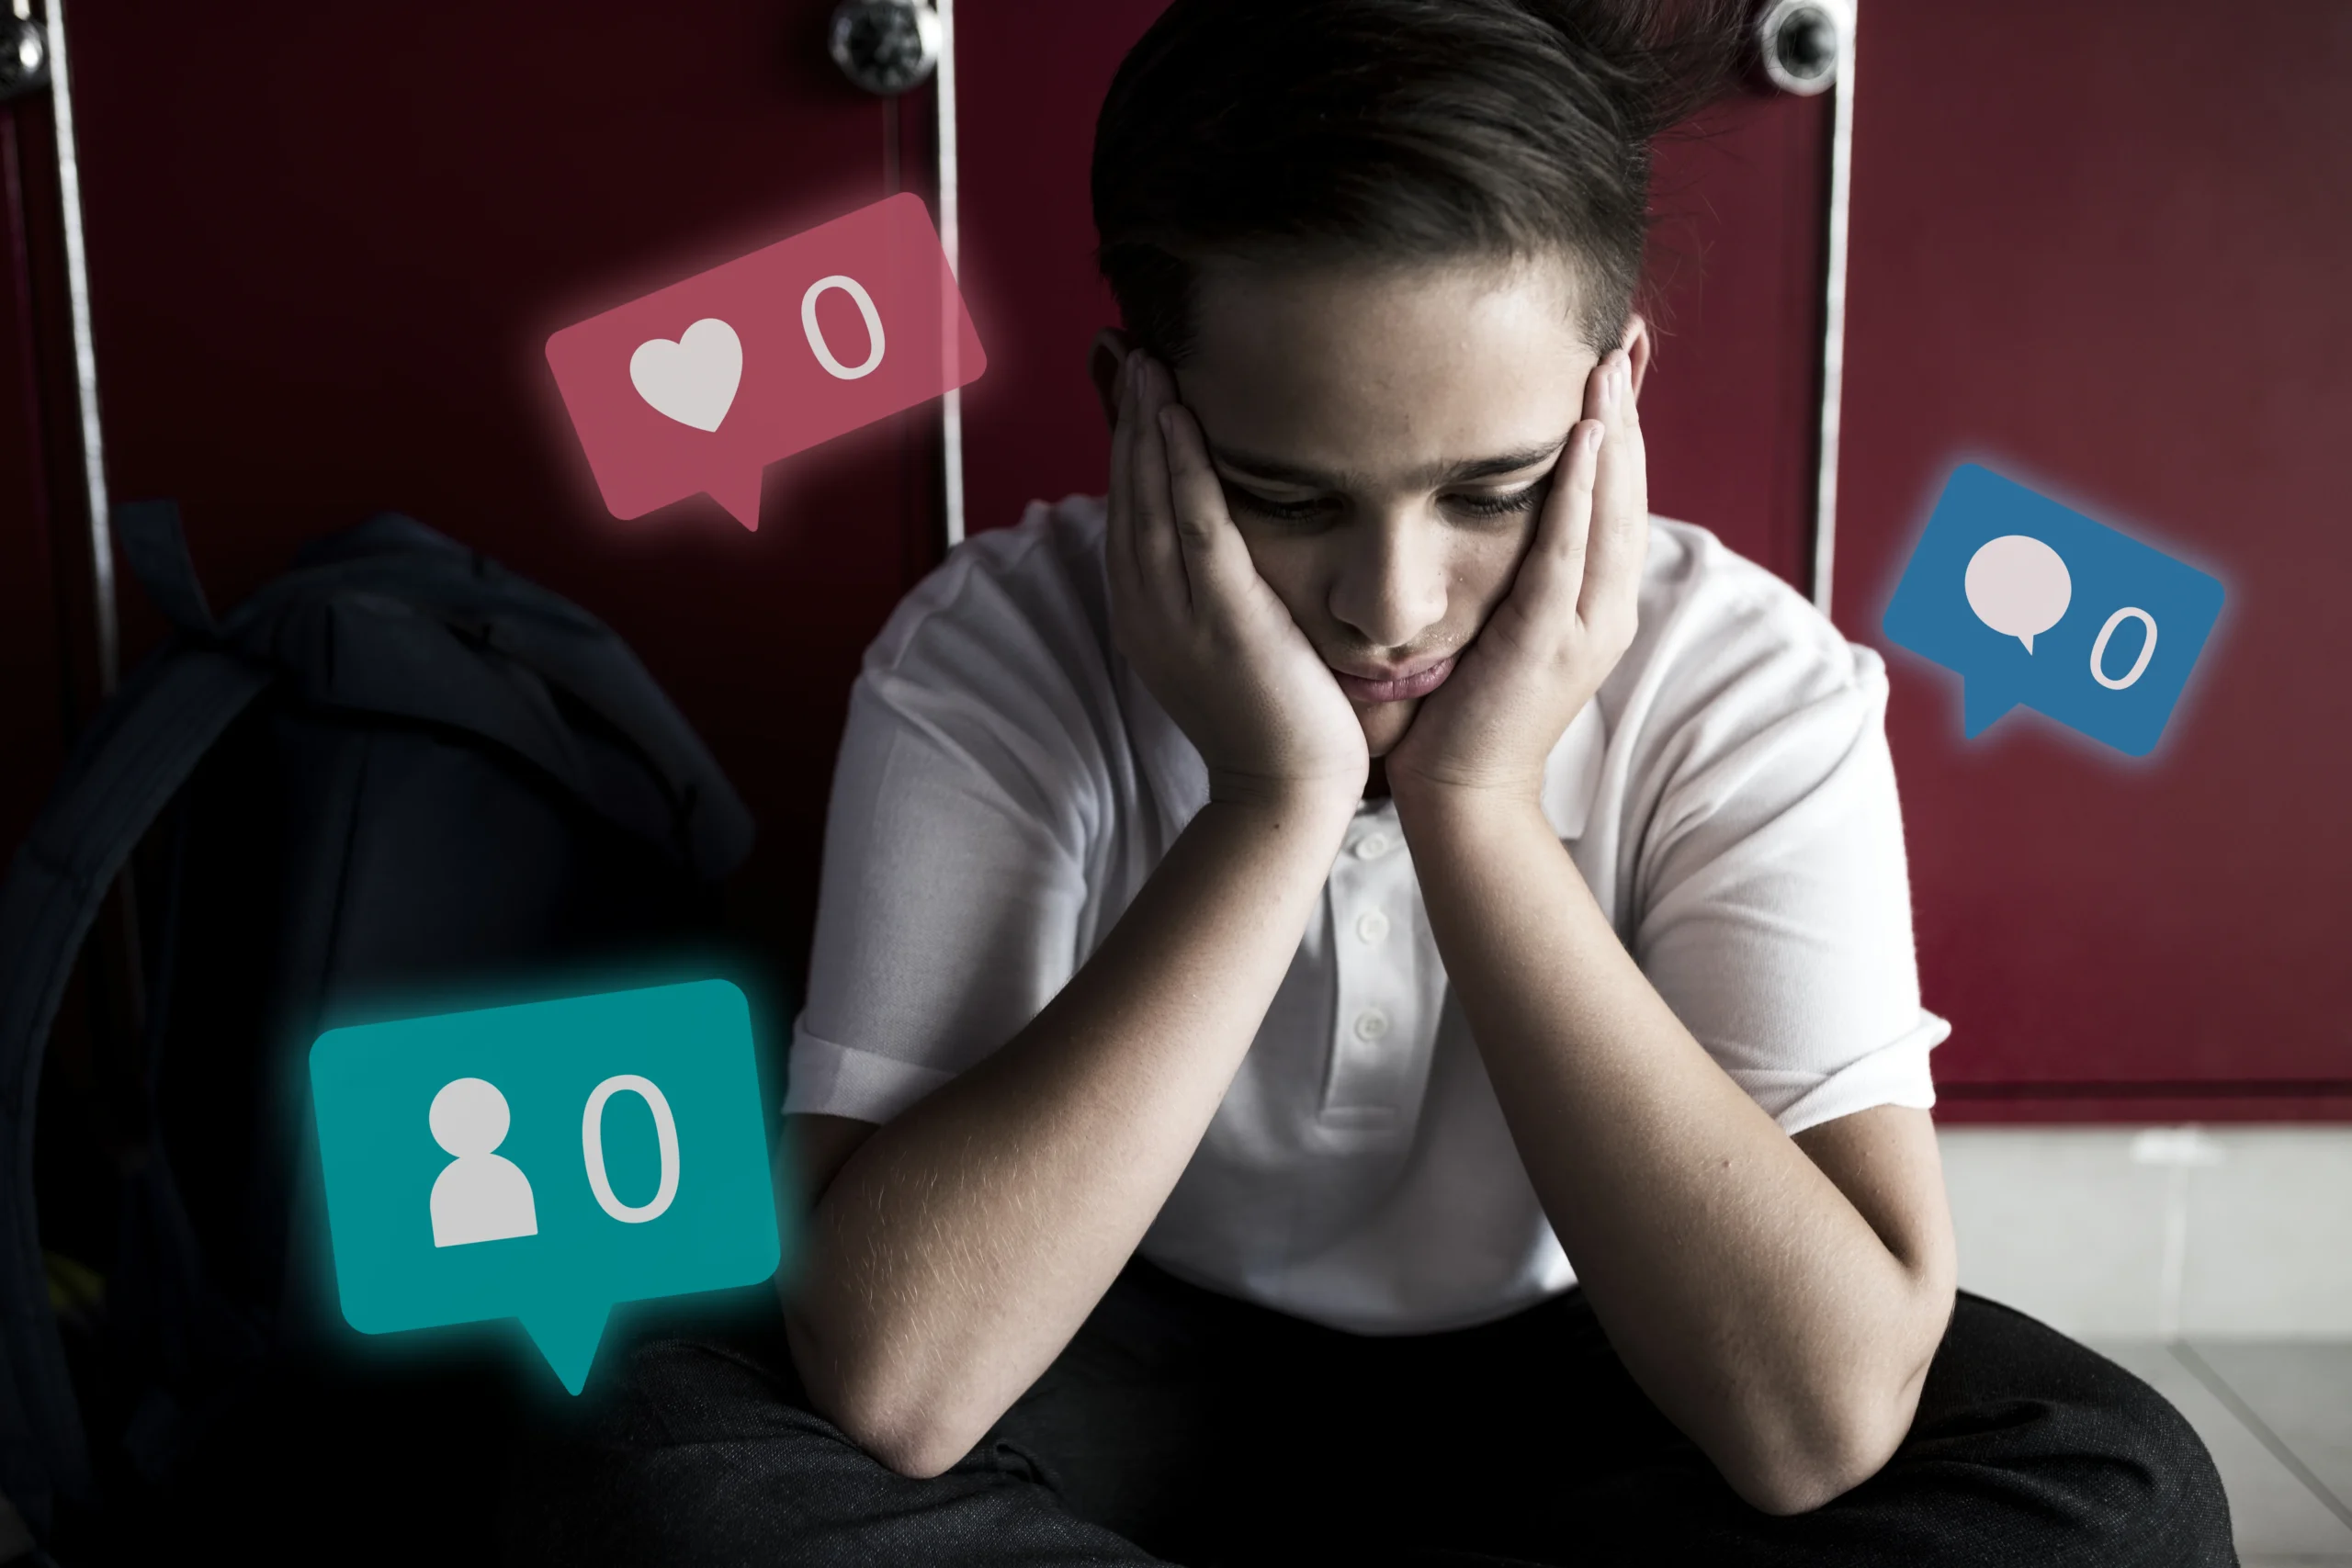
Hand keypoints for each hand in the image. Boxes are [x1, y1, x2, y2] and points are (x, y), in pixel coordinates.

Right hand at [1106, 351, 1368, 807]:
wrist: (1286, 795)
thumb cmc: (1276, 722)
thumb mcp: (1229, 647)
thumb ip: (1218, 592)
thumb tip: (1222, 544)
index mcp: (1145, 616)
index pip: (1129, 514)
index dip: (1127, 449)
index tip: (1135, 388)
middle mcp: (1145, 611)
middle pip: (1127, 498)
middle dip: (1126, 422)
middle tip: (1132, 352)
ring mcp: (1176, 616)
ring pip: (1150, 502)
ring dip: (1147, 428)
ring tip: (1150, 366)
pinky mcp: (1221, 618)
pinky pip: (1194, 527)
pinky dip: (1183, 469)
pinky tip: (1181, 420)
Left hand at [1384, 348, 1648, 803]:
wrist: (1462, 798)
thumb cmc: (1462, 711)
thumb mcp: (1497, 622)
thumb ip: (1510, 569)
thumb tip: (1488, 506)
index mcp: (1595, 601)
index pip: (1614, 495)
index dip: (1621, 425)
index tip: (1617, 356)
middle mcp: (1605, 608)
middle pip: (1627, 490)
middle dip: (1628, 409)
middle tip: (1628, 333)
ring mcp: (1585, 626)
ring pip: (1609, 511)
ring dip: (1613, 433)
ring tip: (1610, 364)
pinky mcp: (1550, 641)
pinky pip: (1570, 551)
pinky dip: (1580, 492)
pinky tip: (1586, 438)